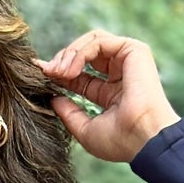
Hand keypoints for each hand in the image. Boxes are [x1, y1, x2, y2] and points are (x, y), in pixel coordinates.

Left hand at [38, 31, 179, 162]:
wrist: (143, 139)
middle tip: (47, 72)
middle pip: (84, 54)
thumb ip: (69, 113)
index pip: (80, 76)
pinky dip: (79, 52)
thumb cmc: (121, 141)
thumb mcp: (85, 130)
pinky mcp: (133, 50)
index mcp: (111, 94)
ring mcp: (128, 61)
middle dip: (61, 60)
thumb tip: (53, 98)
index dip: (59, 72)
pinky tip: (70, 70)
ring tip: (57, 72)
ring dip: (69, 54)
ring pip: (90, 42)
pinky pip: (98, 41)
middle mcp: (120, 75)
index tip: (40, 72)